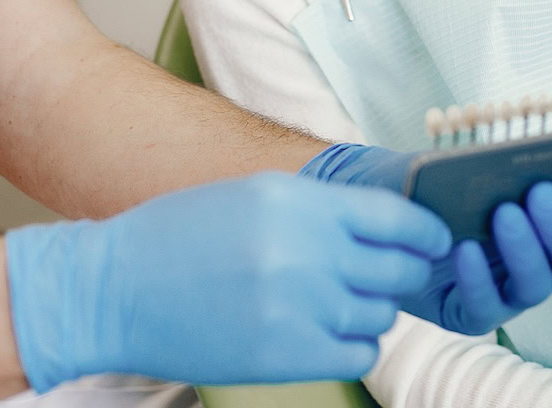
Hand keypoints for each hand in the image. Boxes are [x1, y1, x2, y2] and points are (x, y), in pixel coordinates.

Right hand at [5, 172, 451, 391]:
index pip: (396, 215)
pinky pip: (359, 353)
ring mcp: (299, 306)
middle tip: (385, 271)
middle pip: (399, 268)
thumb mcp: (253, 195)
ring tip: (332, 299)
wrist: (119, 288)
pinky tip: (321, 329)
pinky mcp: (288, 357)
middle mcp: (306, 250)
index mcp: (296, 200)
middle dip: (400, 271)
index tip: (433, 239)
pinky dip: (351, 342)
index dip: (425, 230)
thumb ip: (318, 208)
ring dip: (369, 307)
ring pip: (381, 313)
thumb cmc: (182, 234)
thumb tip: (384, 225)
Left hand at [300, 143, 551, 332]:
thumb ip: (508, 156)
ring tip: (504, 213)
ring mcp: (509, 290)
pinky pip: (486, 307)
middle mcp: (542, 261)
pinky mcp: (471, 311)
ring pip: (538, 286)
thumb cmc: (439, 174)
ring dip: (525, 250)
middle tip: (542, 193)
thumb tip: (539, 144)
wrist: (382, 201)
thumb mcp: (472, 158)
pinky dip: (478, 278)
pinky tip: (464, 249)